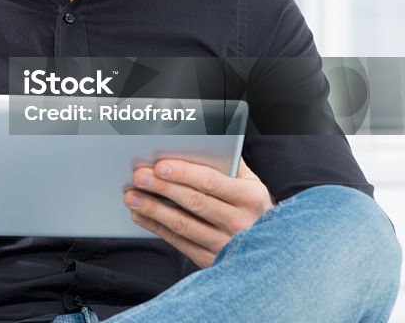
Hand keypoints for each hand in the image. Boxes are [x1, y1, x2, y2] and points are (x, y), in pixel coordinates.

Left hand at [124, 158, 273, 268]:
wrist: (271, 249)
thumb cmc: (253, 207)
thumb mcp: (251, 184)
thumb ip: (229, 163)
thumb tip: (199, 143)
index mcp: (250, 198)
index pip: (211, 182)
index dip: (184, 173)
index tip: (160, 165)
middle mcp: (240, 222)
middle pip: (194, 202)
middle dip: (162, 188)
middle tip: (139, 177)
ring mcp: (226, 244)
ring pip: (183, 225)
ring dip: (153, 209)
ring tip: (132, 197)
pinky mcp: (212, 260)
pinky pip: (179, 242)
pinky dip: (157, 228)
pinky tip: (141, 216)